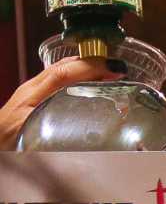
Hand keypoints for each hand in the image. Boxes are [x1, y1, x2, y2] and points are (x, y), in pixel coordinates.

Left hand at [1, 58, 116, 145]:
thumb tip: (87, 130)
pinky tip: (89, 84)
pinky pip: (57, 78)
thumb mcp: (31, 137)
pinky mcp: (33, 97)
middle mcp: (31, 89)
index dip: (90, 68)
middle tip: (117, 68)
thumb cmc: (6, 141)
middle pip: (62, 65)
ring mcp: (31, 91)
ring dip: (86, 66)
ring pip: (60, 69)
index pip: (62, 72)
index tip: (114, 70)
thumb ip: (54, 130)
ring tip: (108, 72)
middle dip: (92, 62)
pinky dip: (77, 75)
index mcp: (31, 96)